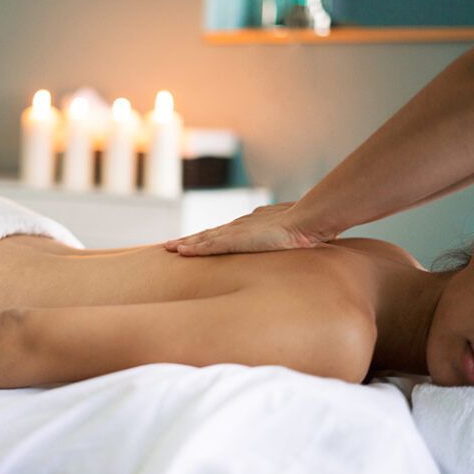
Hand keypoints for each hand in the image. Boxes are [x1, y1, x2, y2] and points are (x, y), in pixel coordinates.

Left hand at [164, 202, 333, 255]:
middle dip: (188, 240)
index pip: (222, 233)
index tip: (193, 243)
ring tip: (167, 248)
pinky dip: (193, 249)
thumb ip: (283, 239)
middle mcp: (239, 227)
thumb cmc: (304, 228)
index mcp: (250, 226)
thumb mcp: (289, 235)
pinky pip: (209, 246)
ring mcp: (236, 233)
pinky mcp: (236, 241)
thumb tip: (291, 245)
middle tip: (169, 245)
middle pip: (207, 234)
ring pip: (202, 239)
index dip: (206, 238)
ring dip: (184, 244)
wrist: (306, 221)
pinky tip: (180, 252)